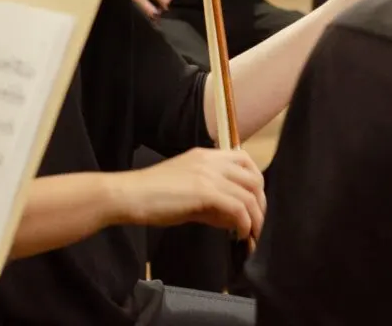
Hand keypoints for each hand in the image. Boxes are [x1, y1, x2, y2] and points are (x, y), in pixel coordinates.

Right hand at [116, 147, 264, 239]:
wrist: (130, 195)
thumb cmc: (153, 196)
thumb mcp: (188, 193)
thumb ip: (212, 202)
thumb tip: (233, 219)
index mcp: (206, 156)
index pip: (245, 160)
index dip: (256, 183)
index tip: (254, 204)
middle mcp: (211, 161)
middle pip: (254, 178)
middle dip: (261, 203)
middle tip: (257, 224)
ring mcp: (209, 175)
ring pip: (249, 194)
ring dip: (256, 218)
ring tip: (252, 235)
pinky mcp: (205, 192)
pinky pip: (238, 208)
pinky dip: (244, 224)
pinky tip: (239, 235)